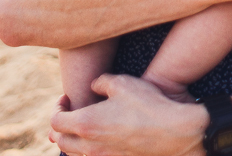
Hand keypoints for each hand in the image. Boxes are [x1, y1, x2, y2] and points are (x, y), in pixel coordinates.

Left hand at [50, 74, 207, 155]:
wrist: (175, 131)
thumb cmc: (148, 104)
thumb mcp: (122, 83)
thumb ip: (100, 82)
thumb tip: (93, 87)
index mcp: (86, 123)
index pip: (56, 121)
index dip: (57, 108)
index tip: (66, 99)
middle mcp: (90, 145)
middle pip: (61, 141)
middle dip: (59, 127)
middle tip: (68, 113)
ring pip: (74, 154)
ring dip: (72, 140)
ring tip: (80, 128)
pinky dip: (87, 149)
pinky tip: (98, 138)